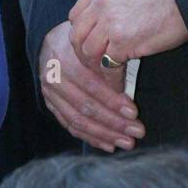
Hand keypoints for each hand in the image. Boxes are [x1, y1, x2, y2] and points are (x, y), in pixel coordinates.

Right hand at [38, 21, 145, 153]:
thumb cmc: (83, 44)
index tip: (135, 112)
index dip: (113, 101)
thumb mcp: (95, 44)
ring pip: (78, 121)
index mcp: (66, 59)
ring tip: (126, 142)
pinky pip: (71, 127)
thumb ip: (108, 64)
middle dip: (114, 123)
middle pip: (86, 107)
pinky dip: (91, 138)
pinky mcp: (51, 106)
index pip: (91, 86)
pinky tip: (108, 145)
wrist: (51, 42)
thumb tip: (130, 89)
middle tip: (137, 132)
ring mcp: (50, 95)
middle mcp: (55, 79)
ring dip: (105, 135)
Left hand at [69, 0, 187, 72]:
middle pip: (77, 37)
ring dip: (96, 69)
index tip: (87, 46)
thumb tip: (98, 26)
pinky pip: (108, 66)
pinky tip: (119, 84)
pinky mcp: (122, 41)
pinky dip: (112, 79)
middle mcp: (100, 3)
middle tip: (94, 66)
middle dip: (82, 56)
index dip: (80, 35)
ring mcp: (109, 22)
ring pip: (89, 53)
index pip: (75, 17)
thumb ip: (108, 3)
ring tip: (107, 75)